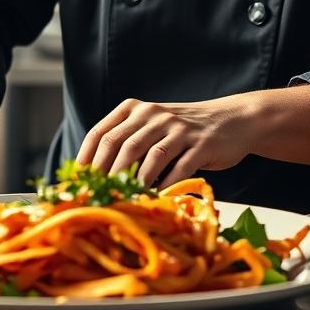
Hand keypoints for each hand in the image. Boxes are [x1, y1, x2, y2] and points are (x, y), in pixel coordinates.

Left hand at [75, 96, 255, 188]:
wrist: (231, 119)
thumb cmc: (182, 130)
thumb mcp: (151, 126)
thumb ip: (126, 143)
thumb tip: (94, 178)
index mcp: (135, 109)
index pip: (102, 132)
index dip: (87, 159)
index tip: (78, 183)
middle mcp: (154, 115)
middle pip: (122, 144)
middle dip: (106, 174)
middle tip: (98, 197)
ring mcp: (179, 128)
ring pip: (150, 155)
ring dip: (136, 181)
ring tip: (126, 200)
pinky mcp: (202, 143)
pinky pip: (181, 166)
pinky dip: (167, 184)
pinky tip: (159, 198)